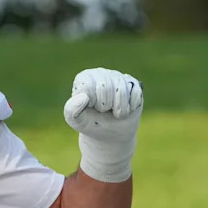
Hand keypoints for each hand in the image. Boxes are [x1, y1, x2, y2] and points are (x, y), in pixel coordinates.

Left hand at [63, 67, 143, 181]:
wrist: (109, 134)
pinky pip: (135, 93)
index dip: (92, 102)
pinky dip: (130, 107)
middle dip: (105, 105)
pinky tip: (125, 109)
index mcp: (84, 78)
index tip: (91, 107)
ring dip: (119, 108)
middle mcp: (101, 74)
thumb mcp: (75, 120)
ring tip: (114, 112)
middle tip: (103, 110)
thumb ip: (71, 110)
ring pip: (122, 89)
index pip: (89, 86)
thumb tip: (83, 97)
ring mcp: (118, 77)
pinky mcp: (133, 84)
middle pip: (106, 86)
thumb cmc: (90, 123)